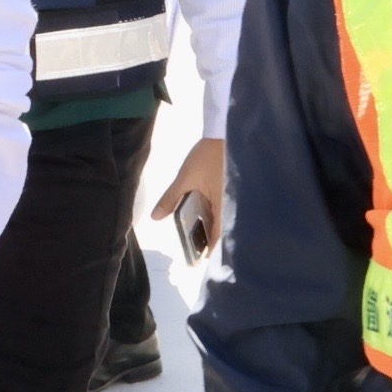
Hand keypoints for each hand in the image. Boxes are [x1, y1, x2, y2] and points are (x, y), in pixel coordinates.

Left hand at [151, 138, 226, 257]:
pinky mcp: (236, 189)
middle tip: (197, 247)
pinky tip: (210, 213)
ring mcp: (236, 198)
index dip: (209, 250)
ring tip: (201, 233)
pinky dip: (219, 214)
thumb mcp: (185, 177)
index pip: (218, 237)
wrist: (227, 132)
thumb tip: (155, 218)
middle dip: (211, 241)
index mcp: (223, 207)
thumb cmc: (207, 156)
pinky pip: (228, 208)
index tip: (199, 259)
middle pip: (224, 231)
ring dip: (215, 227)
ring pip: (226, 220)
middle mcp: (233, 206)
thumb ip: (170, 198)